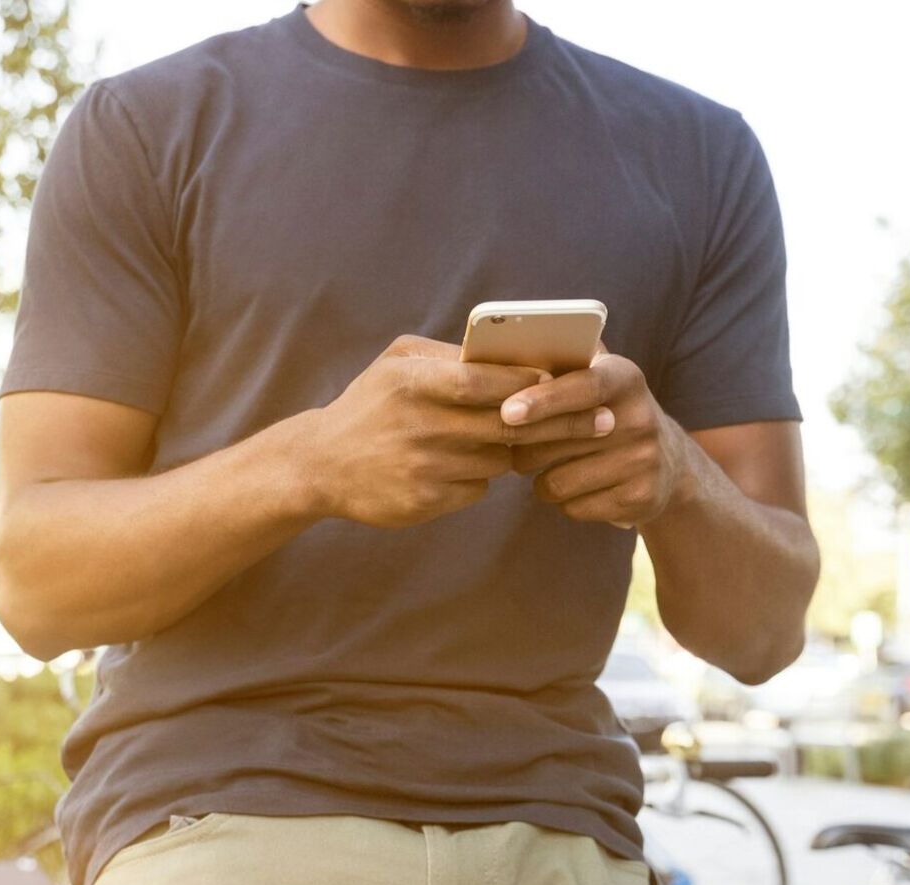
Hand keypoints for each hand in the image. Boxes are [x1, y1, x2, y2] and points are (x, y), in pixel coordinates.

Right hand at [298, 335, 547, 528]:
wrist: (320, 464)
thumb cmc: (370, 405)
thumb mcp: (396, 363)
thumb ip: (448, 356)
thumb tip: (512, 357)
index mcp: (410, 383)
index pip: (480, 381)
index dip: (524, 381)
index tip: (558, 381)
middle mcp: (416, 426)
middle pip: (503, 425)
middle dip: (552, 422)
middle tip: (589, 420)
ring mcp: (421, 467)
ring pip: (497, 460)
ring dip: (505, 450)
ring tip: (490, 440)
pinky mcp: (423, 502)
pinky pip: (478, 489)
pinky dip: (478, 478)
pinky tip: (456, 467)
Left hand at [501, 350, 692, 528]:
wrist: (669, 463)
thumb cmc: (608, 412)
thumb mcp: (598, 377)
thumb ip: (562, 361)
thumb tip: (505, 345)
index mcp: (625, 378)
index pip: (583, 387)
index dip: (542, 400)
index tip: (507, 412)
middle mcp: (640, 418)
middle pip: (557, 441)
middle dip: (522, 445)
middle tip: (510, 441)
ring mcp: (644, 461)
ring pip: (557, 481)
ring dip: (539, 478)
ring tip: (548, 465)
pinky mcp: (641, 499)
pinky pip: (572, 508)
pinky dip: (562, 501)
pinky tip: (575, 487)